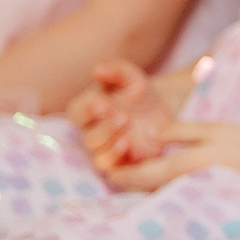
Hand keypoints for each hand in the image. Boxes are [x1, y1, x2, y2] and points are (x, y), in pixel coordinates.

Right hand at [69, 62, 169, 176]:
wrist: (163, 108)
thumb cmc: (138, 91)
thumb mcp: (131, 76)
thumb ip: (115, 70)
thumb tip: (97, 70)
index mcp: (87, 110)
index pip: (76, 113)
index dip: (87, 110)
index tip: (104, 102)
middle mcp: (93, 132)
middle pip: (89, 138)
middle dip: (105, 129)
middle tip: (124, 117)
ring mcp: (106, 149)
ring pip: (98, 156)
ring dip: (111, 147)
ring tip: (127, 137)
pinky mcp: (122, 163)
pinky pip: (111, 169)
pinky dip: (118, 162)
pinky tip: (130, 147)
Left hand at [105, 123, 239, 193]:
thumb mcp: (216, 129)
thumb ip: (183, 131)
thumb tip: (155, 133)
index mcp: (186, 165)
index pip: (144, 174)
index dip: (124, 174)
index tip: (110, 172)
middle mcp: (187, 185)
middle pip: (149, 190)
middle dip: (133, 184)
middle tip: (118, 176)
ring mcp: (197, 197)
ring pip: (163, 195)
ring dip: (149, 189)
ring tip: (137, 180)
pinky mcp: (208, 203)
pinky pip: (179, 197)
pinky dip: (168, 192)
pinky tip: (168, 185)